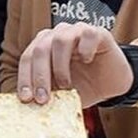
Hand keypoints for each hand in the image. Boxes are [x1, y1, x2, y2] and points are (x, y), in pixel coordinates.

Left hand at [17, 23, 131, 106]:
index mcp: (43, 47)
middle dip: (39, 76)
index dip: (24, 78)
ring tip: (66, 85)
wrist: (112, 82)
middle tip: (43, 98)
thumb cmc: (85, 85)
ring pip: (60, 40)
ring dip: (60, 66)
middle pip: (40, 49)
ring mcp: (76, 31)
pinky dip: (85, 49)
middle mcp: (57, 36)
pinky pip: (87, 34)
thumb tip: (30, 106)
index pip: (27, 59)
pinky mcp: (97, 32)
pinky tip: (87, 61)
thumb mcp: (61, 95)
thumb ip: (47, 94)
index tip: (26, 98)